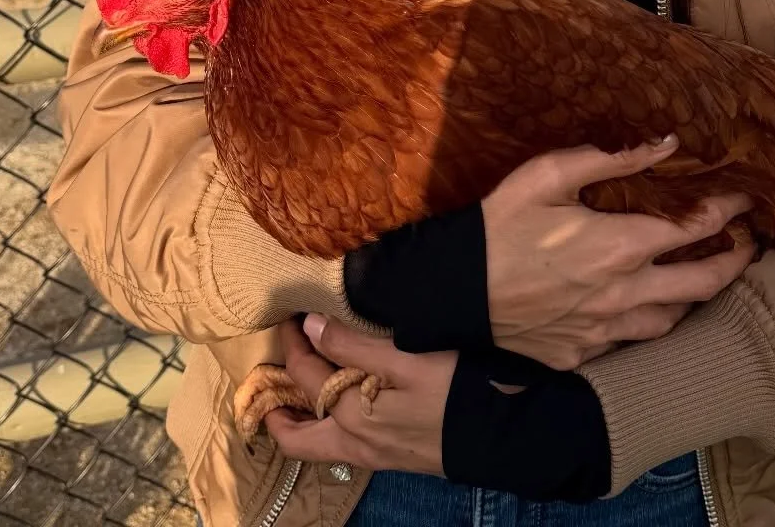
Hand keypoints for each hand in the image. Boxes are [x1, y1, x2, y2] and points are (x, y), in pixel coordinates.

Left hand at [263, 315, 453, 474]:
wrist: (501, 434)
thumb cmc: (454, 389)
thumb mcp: (406, 358)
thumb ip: (354, 346)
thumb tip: (309, 327)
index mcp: (351, 416)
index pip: (305, 376)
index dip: (293, 343)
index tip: (292, 317)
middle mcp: (354, 443)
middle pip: (298, 439)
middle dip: (277, 410)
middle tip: (273, 377)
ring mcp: (373, 456)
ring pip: (320, 446)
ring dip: (302, 420)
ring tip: (300, 391)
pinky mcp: (391, 458)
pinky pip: (343, 446)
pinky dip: (328, 426)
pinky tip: (344, 403)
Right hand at [481, 139, 754, 369]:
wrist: (455, 292)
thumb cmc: (500, 225)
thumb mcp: (549, 176)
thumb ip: (610, 158)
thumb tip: (664, 143)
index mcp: (618, 245)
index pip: (694, 228)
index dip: (728, 212)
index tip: (747, 199)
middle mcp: (623, 293)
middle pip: (702, 284)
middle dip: (735, 261)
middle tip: (749, 244)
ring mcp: (605, 330)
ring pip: (674, 320)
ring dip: (698, 298)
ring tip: (707, 277)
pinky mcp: (584, 354)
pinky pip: (633, 342)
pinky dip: (652, 322)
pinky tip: (650, 308)